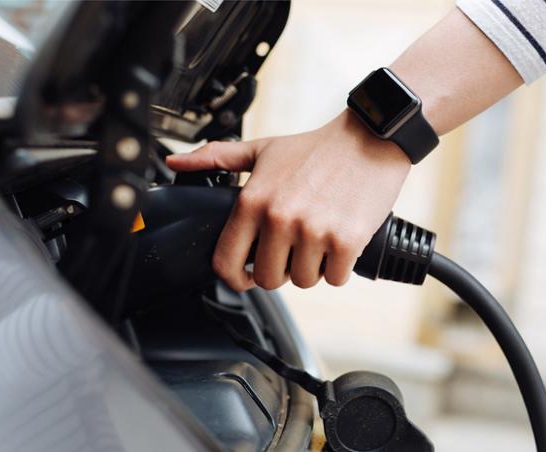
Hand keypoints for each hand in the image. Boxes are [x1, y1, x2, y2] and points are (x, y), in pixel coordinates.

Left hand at [166, 110, 410, 290]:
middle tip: (292, 249)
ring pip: (303, 281)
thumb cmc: (315, 148)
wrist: (370, 138)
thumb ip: (216, 158)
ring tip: (318, 240)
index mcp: (253, 200)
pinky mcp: (347, 241)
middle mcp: (280, 218)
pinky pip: (335, 278)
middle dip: (279, 270)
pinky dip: (339, 267)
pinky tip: (339, 243)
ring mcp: (314, 232)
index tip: (245, 275)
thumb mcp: (262, 149)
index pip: (226, 262)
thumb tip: (175, 163)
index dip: (234, 277)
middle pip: (267, 279)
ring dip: (311, 268)